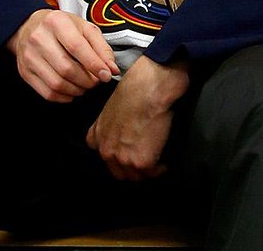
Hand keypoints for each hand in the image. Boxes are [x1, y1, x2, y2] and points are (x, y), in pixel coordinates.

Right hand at [6, 9, 118, 101]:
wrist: (29, 26)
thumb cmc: (61, 27)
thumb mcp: (84, 27)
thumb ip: (101, 47)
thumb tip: (112, 69)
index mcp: (56, 22)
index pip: (77, 47)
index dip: (94, 64)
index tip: (106, 75)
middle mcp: (39, 38)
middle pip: (66, 69)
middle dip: (87, 80)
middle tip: (96, 81)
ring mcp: (29, 57)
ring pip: (56, 84)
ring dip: (77, 90)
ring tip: (85, 85)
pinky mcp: (25, 72)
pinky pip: (47, 93)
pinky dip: (64, 96)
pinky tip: (72, 90)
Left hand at [87, 56, 189, 180]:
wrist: (149, 86)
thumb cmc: (134, 88)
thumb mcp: (110, 106)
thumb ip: (108, 123)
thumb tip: (122, 128)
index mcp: (97, 137)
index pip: (106, 158)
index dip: (120, 156)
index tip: (130, 153)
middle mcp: (106, 151)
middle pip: (120, 172)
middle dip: (133, 168)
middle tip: (147, 159)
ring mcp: (123, 158)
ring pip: (136, 176)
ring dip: (147, 171)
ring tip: (158, 162)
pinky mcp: (142, 161)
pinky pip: (153, 172)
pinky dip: (161, 168)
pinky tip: (165, 161)